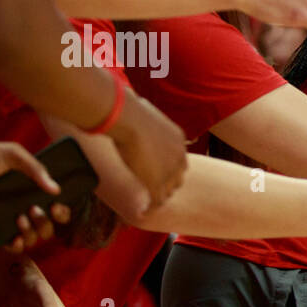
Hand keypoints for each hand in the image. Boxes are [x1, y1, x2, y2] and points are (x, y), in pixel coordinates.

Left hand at [0, 137, 69, 252]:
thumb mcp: (14, 155)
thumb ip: (36, 169)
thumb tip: (56, 190)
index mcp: (34, 192)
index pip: (57, 210)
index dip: (62, 213)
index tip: (55, 206)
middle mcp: (25, 208)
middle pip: (47, 228)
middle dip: (45, 223)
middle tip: (34, 209)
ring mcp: (9, 219)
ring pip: (32, 239)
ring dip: (31, 233)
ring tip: (20, 218)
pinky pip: (9, 244)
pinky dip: (16, 246)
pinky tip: (16, 238)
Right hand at [106, 91, 187, 216]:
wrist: (130, 120)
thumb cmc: (130, 109)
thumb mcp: (142, 107)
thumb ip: (141, 110)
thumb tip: (127, 95)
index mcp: (178, 139)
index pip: (179, 159)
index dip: (170, 167)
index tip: (159, 171)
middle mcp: (179, 156)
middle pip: (179, 177)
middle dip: (169, 183)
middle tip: (157, 189)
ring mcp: (170, 171)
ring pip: (169, 190)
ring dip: (160, 195)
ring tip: (151, 202)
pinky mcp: (158, 184)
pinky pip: (158, 200)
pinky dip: (152, 207)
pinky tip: (146, 211)